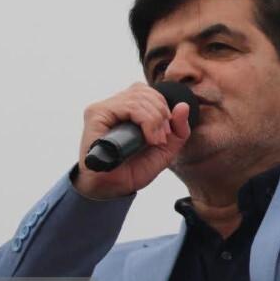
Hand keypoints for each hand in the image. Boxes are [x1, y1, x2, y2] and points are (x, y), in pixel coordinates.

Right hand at [73, 82, 191, 198]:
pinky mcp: (96, 114)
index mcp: (126, 108)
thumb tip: (183, 106)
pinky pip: (129, 106)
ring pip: (138, 98)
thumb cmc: (133, 169)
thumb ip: (178, 129)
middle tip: (161, 138)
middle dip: (161, 114)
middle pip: (145, 92)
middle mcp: (113, 105)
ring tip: (154, 141)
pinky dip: (146, 121)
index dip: (163, 108)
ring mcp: (103, 108)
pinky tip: (148, 138)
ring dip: (155, 120)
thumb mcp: (165, 150)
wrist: (113, 188)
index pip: (147, 91)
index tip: (167, 133)